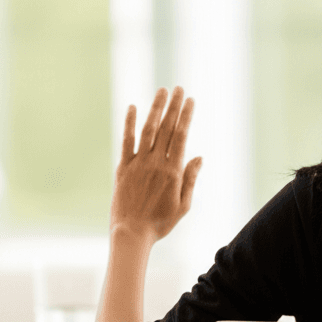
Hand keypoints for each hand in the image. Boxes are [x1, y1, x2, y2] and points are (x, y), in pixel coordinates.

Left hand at [111, 86, 201, 241]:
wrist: (131, 233)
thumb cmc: (160, 223)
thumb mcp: (183, 205)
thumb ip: (190, 179)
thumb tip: (198, 157)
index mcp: (173, 172)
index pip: (181, 136)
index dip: (186, 116)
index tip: (190, 100)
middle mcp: (156, 163)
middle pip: (167, 128)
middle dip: (174, 106)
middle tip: (179, 88)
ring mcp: (138, 164)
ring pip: (148, 130)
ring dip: (155, 109)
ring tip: (162, 91)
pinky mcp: (123, 168)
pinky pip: (126, 141)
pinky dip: (128, 123)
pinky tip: (131, 107)